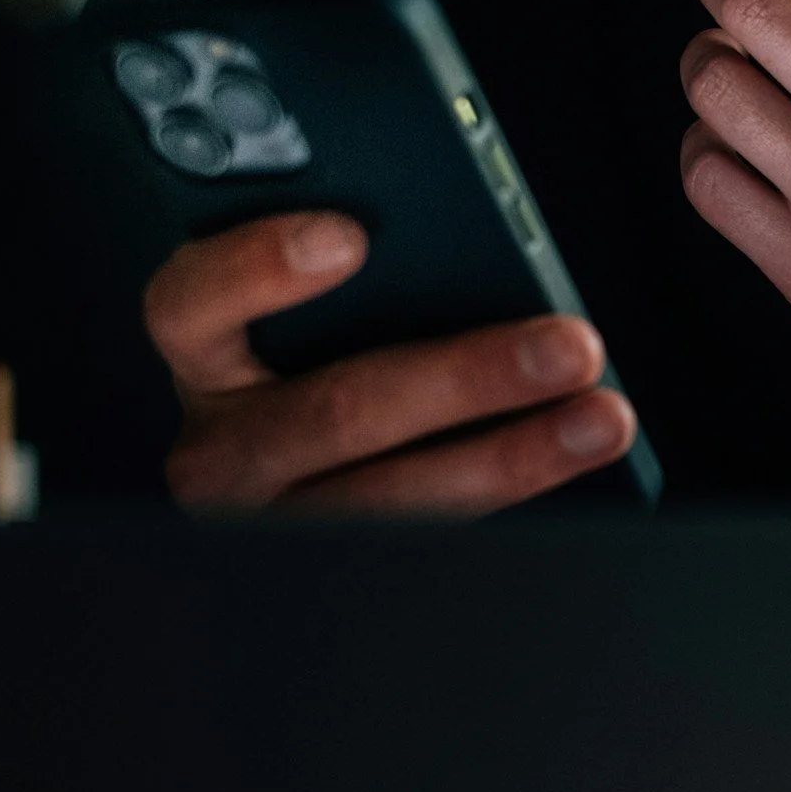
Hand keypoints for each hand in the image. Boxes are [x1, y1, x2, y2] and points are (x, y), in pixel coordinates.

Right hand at [142, 211, 636, 513]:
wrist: (310, 478)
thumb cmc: (326, 353)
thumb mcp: (319, 306)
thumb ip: (356, 264)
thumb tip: (463, 227)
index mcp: (203, 357)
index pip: (188, 305)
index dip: (258, 268)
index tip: (349, 238)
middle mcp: (222, 448)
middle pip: (335, 412)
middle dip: (467, 379)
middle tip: (570, 346)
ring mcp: (278, 520)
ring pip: (395, 497)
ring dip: (516, 455)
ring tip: (602, 417)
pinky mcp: (340, 564)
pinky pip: (432, 535)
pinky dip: (512, 496)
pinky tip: (573, 454)